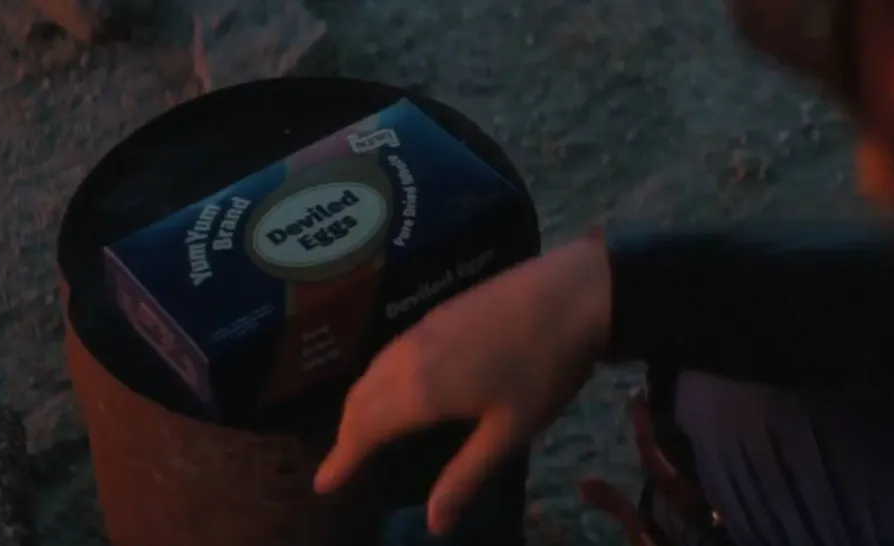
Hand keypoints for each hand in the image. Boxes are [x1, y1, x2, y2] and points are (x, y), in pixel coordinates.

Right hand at [313, 232, 613, 534]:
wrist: (571, 292)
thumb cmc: (544, 369)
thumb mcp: (509, 432)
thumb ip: (465, 476)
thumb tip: (434, 523)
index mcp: (420, 392)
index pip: (364, 430)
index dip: (341, 459)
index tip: (322, 484)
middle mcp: (408, 358)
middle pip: (359, 398)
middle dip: (346, 433)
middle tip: (341, 462)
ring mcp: (421, 329)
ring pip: (372, 370)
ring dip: (358, 403)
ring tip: (361, 428)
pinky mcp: (437, 312)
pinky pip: (389, 352)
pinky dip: (376, 377)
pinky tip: (395, 384)